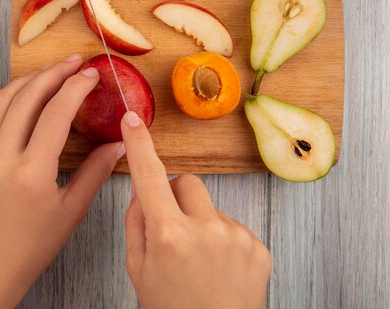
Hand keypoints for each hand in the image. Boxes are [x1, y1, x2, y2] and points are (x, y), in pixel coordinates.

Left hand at [0, 54, 124, 308]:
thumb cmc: (32, 244)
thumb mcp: (72, 210)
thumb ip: (95, 171)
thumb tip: (118, 144)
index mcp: (31, 173)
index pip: (55, 113)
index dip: (75, 87)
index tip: (91, 74)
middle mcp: (1, 158)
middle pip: (26, 96)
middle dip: (53, 72)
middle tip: (74, 62)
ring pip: (2, 100)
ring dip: (29, 80)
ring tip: (52, 72)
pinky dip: (11, 98)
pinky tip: (27, 97)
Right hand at [121, 111, 270, 308]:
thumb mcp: (138, 270)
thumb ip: (136, 223)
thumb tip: (142, 191)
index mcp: (168, 235)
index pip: (149, 176)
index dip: (139, 145)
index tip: (132, 120)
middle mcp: (205, 229)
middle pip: (186, 182)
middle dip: (175, 197)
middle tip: (172, 230)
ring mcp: (236, 236)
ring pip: (209, 204)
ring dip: (200, 220)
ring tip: (200, 258)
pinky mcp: (258, 245)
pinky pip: (232, 223)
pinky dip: (222, 238)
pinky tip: (220, 267)